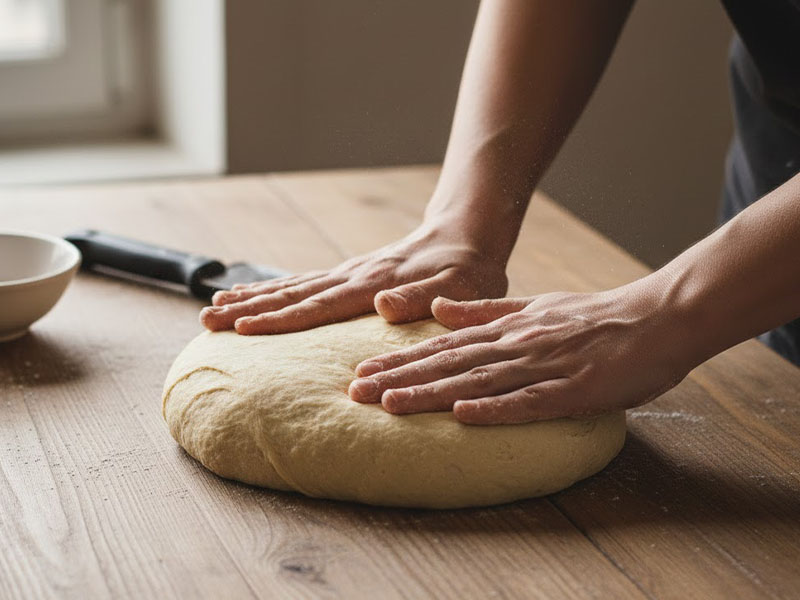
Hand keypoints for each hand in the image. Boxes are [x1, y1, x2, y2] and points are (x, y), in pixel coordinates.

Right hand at [199, 223, 507, 333]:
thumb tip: (384, 304)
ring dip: (251, 298)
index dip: (280, 319)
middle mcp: (352, 277)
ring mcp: (347, 275)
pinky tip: (252, 297)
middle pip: (291, 294)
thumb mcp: (458, 288)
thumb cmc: (466, 271)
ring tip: (213, 306)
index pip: (318, 305)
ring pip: (290, 287)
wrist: (464, 238)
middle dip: (247, 308)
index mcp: (372, 285)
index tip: (243, 327)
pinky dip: (273, 291)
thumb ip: (424, 298)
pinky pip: (303, 284)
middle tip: (206, 319)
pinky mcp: (348, 276)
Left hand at [348, 285, 692, 423]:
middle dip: (400, 380)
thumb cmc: (595, 317)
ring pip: (477, 381)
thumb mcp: (534, 307)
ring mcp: (542, 367)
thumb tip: (439, 310)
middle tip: (356, 394)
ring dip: (432, 393)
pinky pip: (529, 401)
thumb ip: (486, 311)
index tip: (362, 373)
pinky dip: (495, 409)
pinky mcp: (572, 389)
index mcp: (506, 329)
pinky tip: (462, 416)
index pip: (443, 347)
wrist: (655, 316)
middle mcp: (515, 345)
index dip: (400, 361)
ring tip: (390, 406)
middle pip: (448, 364)